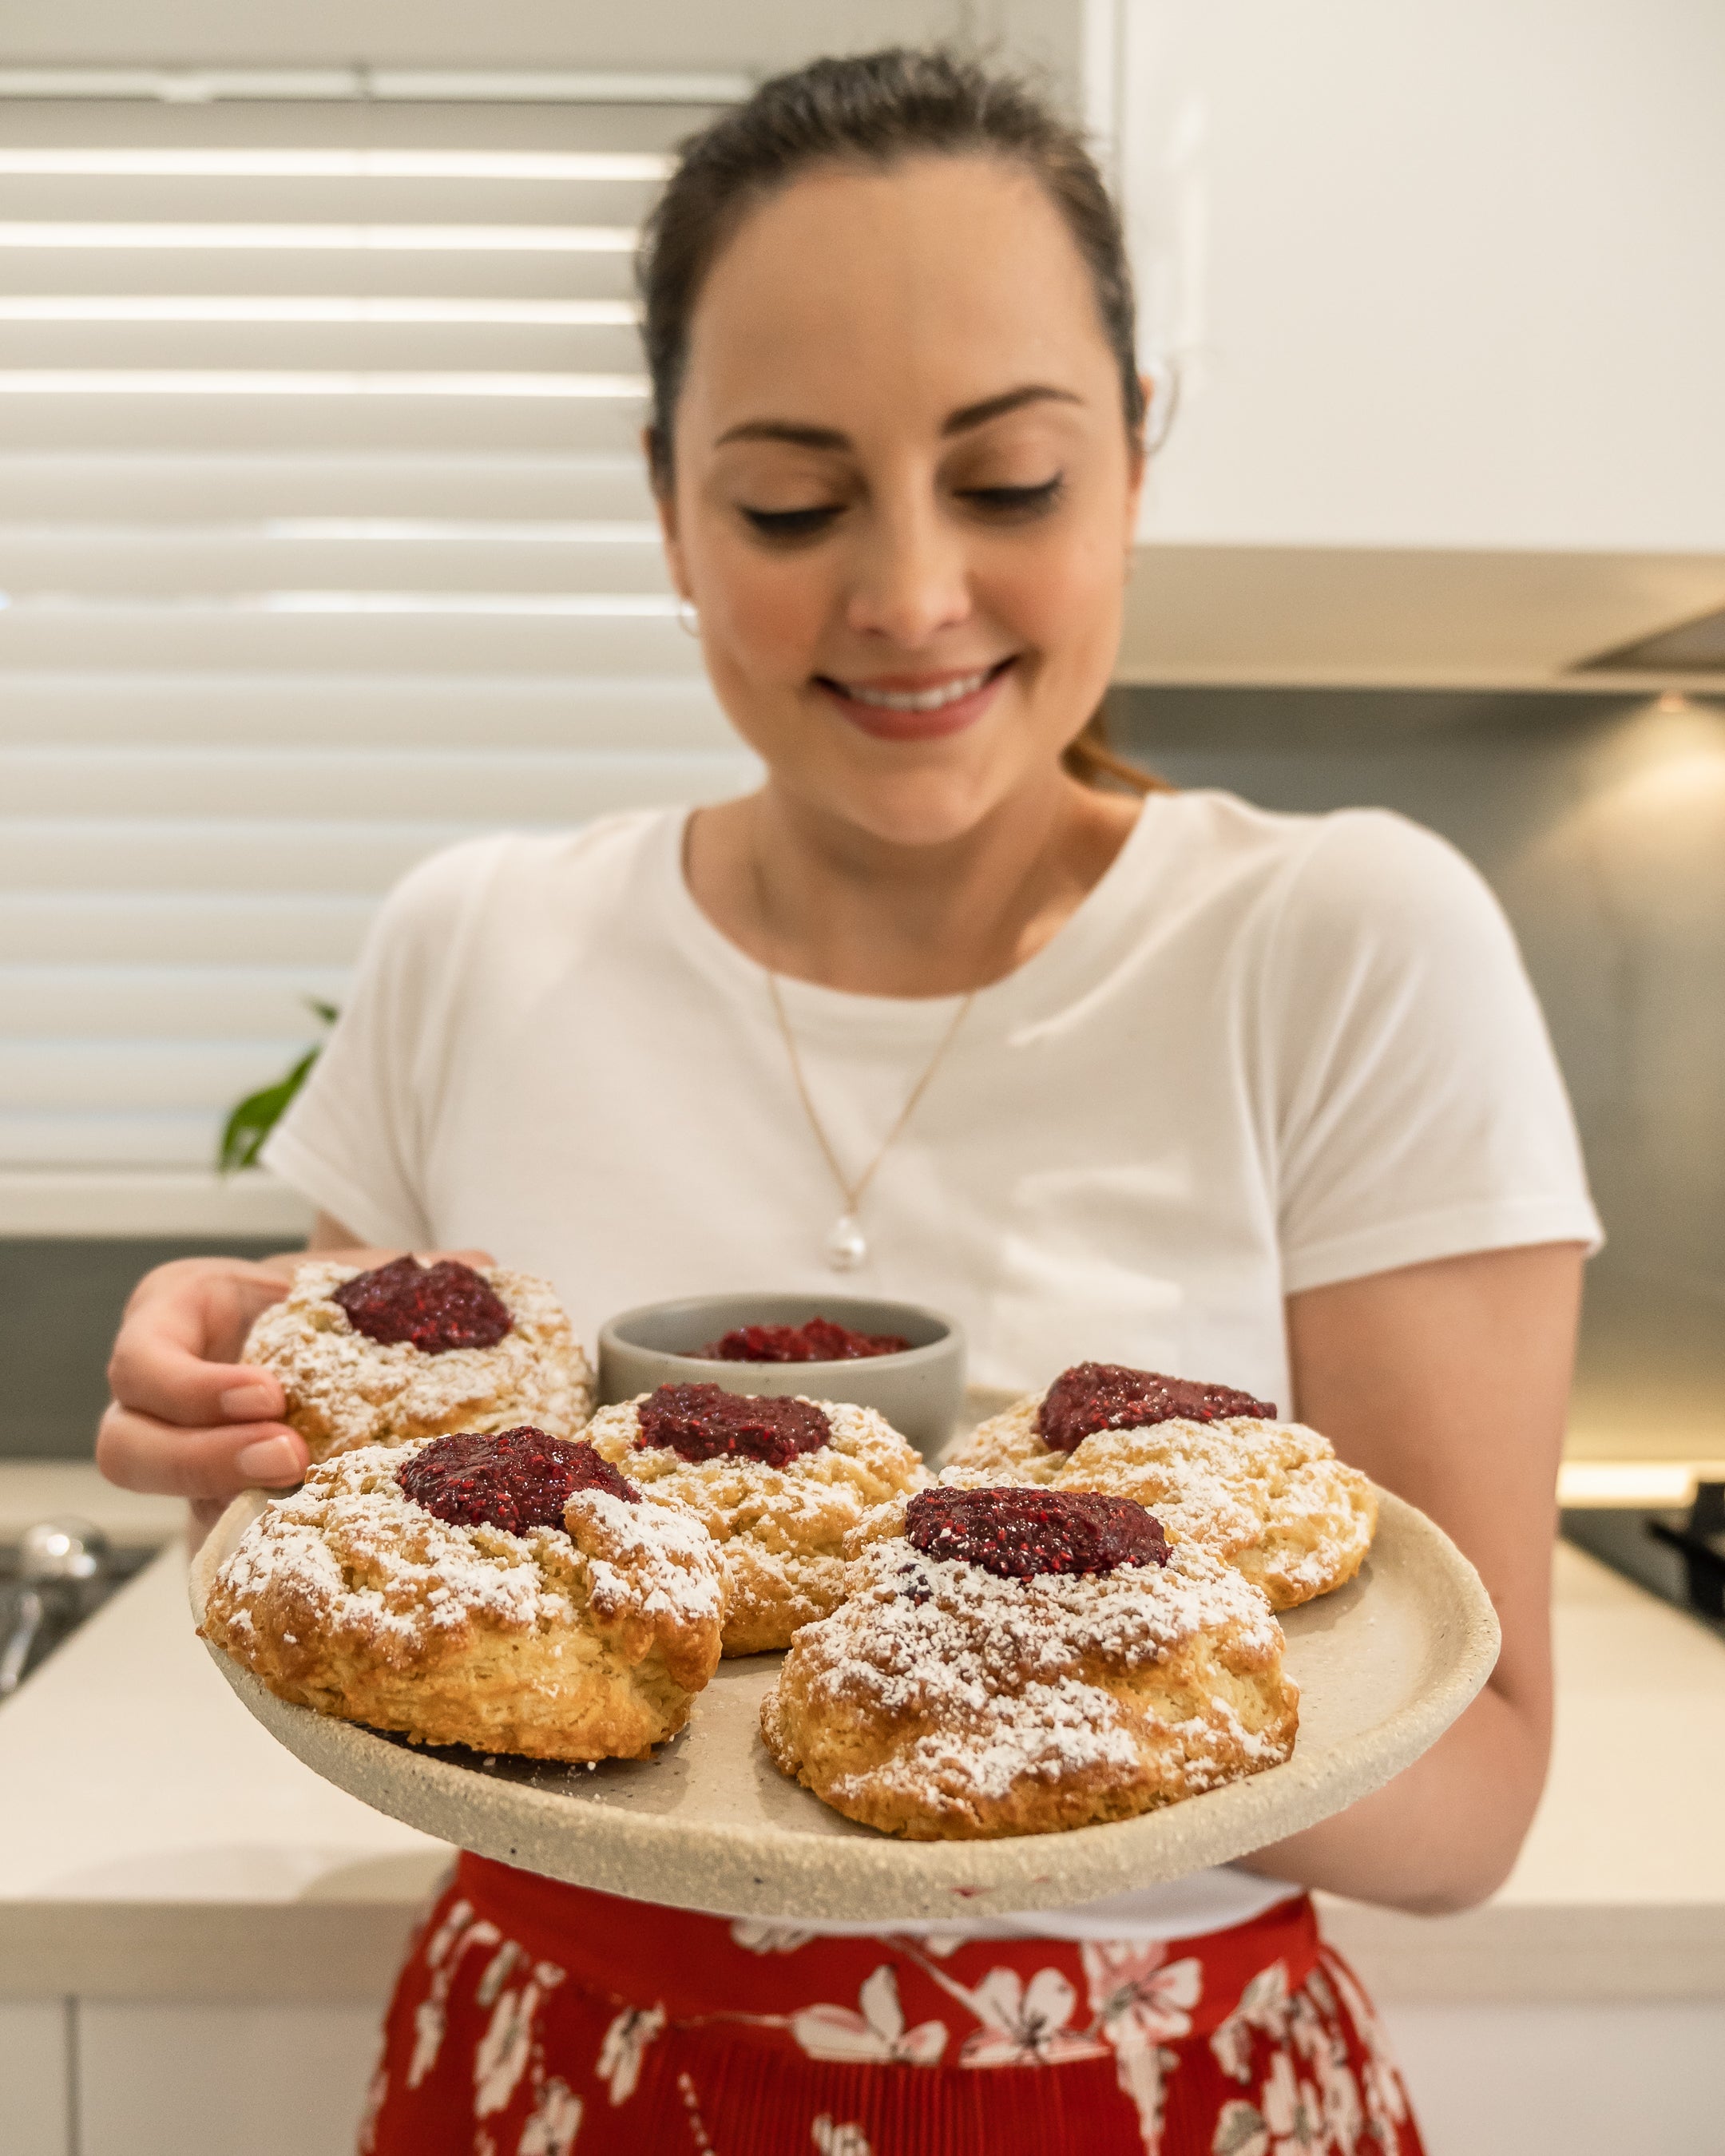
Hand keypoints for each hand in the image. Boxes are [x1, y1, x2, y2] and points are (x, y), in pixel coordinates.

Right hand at [97, 1244, 493, 1525]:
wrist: (339, 1338)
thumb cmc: (331, 1297)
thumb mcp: (352, 1272)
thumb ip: (407, 1270)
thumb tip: (481, 1271)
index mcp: (169, 1322)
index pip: (139, 1360)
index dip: (190, 1386)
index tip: (271, 1393)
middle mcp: (155, 1400)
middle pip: (127, 1448)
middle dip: (204, 1458)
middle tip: (292, 1457)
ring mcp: (180, 1464)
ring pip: (165, 1508)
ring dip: (226, 1504)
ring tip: (304, 1494)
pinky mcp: (214, 1513)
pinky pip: (214, 1542)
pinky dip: (257, 1548)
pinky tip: (323, 1545)